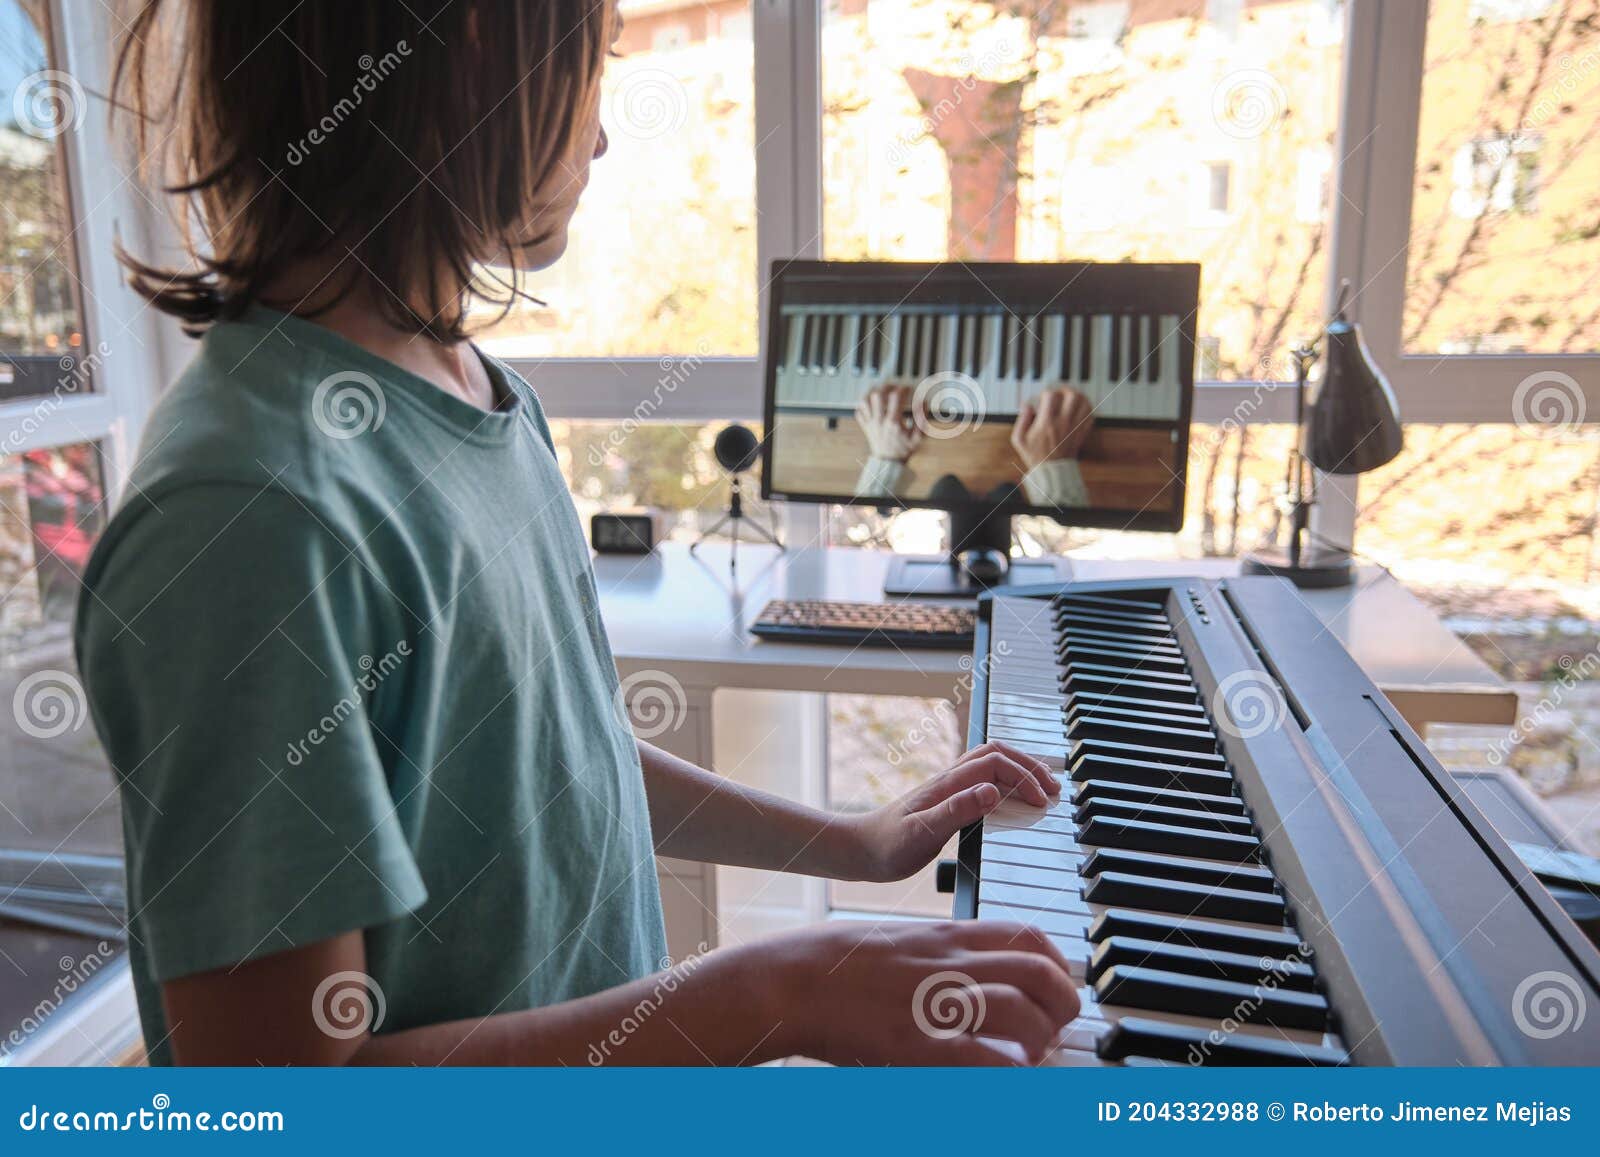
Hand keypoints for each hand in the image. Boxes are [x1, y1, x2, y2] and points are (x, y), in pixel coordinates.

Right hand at [762, 918, 1080, 1064]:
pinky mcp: (918, 1044)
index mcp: (944, 937)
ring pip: (1023, 1012)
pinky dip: (1009, 1071)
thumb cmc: (830, 963)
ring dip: (1040, 1040)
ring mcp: (936, 1002)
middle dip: (1064, 1002)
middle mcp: (950, 964)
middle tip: (1057, 1027)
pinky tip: (1008, 1077)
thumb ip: (934, 954)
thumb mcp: (892, 942)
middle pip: (1039, 972)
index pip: (1026, 937)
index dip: (1057, 963)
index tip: (1058, 985)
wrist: (788, 979)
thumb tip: (962, 973)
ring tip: (1030, 1057)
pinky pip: (985, 1058)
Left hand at [849, 741, 1059, 882]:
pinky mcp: (947, 801)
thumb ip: (957, 811)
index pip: (995, 764)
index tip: (1042, 802)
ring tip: (1043, 791)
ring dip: (1019, 771)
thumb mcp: (923, 833)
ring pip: (990, 764)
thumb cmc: (887, 846)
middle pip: (997, 755)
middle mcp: (950, 780)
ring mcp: (948, 788)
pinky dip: (1006, 784)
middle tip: (1055, 790)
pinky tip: (1013, 802)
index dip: (1024, 777)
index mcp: (948, 784)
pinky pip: (983, 781)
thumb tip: (992, 791)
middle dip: (1029, 766)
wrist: (859, 851)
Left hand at [855, 382, 922, 461]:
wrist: (889, 463)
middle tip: (893, 387)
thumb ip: (921, 419)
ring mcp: (871, 423)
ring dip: (871, 393)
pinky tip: (871, 403)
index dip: (903, 388)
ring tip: (880, 391)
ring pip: (864, 401)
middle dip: (886, 386)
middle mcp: (880, 421)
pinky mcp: (865, 427)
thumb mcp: (918, 437)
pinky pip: (859, 412)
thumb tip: (922, 403)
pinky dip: (863, 405)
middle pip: (877, 395)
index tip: (907, 388)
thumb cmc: (904, 450)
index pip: (896, 397)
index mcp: (893, 422)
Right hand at [1011, 387, 1094, 468]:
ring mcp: (1074, 427)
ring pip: (1084, 402)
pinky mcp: (1081, 432)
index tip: (1043, 397)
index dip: (1046, 392)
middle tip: (1060, 392)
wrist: (1051, 471)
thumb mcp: (1019, 439)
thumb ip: (1022, 419)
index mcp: (1047, 423)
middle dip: (1065, 389)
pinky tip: (1078, 408)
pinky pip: (1090, 414)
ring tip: (1070, 397)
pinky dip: (1086, 407)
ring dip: (1078, 396)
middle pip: (1072, 395)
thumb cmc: (1034, 455)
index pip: (1051, 395)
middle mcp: (1063, 423)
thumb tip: (1026, 404)